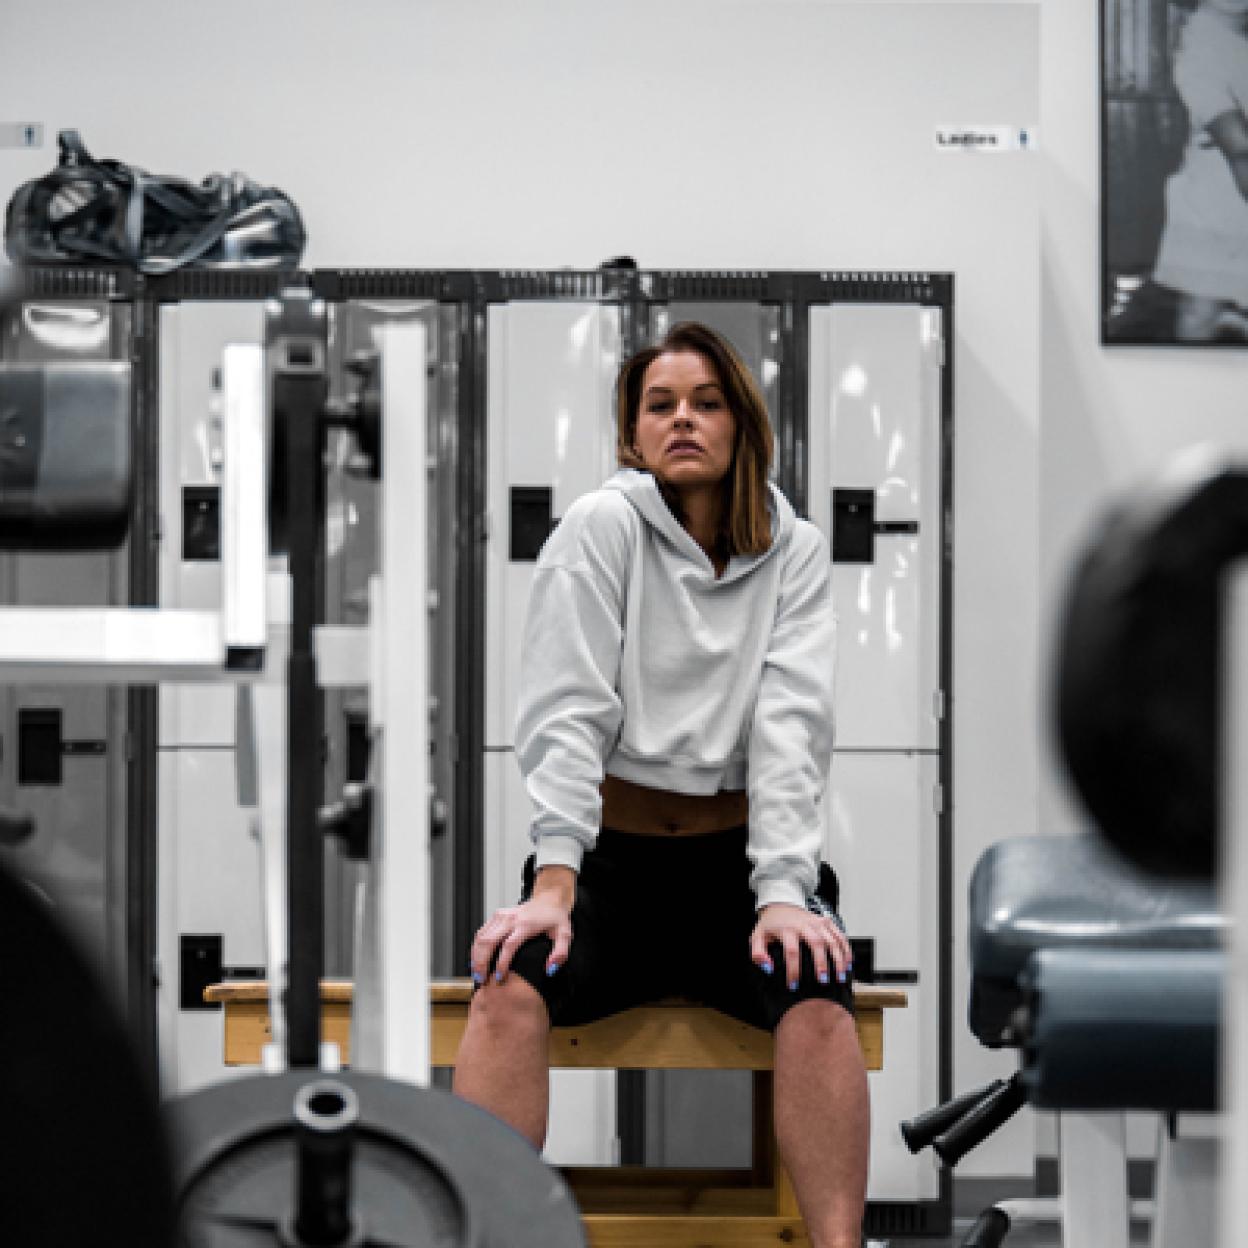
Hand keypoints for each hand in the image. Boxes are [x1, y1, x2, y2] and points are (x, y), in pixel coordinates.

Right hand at [469, 869, 574, 984]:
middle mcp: (511, 919)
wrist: (549, 898)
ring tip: (475, 973)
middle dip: (482, 963)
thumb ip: (560, 953)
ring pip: (481, 937)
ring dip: (476, 956)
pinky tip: (475, 959)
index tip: (498, 978)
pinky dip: (476, 947)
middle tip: (481, 980)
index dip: (501, 963)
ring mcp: (502, 915)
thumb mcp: (565, 934)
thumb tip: (549, 969)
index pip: (509, 946)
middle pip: (489, 942)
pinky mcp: (497, 915)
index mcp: (526, 924)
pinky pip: (481, 932)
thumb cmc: (555, 917)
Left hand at [750, 902, 851, 990]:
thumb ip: (758, 953)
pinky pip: (840, 935)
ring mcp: (817, 922)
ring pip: (832, 939)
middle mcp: (804, 924)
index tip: (794, 985)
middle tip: (823, 981)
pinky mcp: (826, 921)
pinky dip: (846, 949)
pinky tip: (848, 963)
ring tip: (840, 976)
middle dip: (822, 963)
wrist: (781, 904)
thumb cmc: (771, 924)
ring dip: (838, 958)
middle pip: (816, 943)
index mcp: (787, 929)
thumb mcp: (757, 937)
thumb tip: (768, 968)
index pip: (791, 951)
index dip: (793, 970)